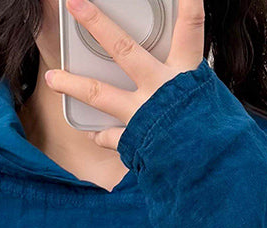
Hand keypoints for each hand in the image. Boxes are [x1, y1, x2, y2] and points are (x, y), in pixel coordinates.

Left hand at [43, 0, 205, 149]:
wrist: (208, 172)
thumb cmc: (214, 137)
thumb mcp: (212, 101)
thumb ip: (194, 85)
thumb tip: (189, 82)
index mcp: (187, 74)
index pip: (189, 28)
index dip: (186, 3)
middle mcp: (160, 88)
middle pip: (124, 49)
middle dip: (98, 24)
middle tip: (75, 4)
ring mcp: (143, 114)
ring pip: (101, 94)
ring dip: (73, 84)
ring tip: (52, 78)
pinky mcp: (135, 140)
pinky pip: (112, 137)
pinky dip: (102, 136)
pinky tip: (93, 134)